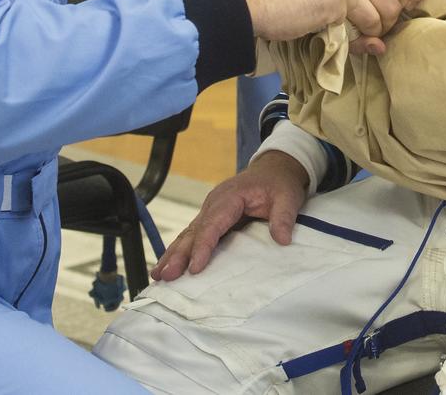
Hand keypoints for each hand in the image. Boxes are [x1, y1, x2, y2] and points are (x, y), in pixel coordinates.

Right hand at [151, 151, 308, 280]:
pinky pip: (192, 235)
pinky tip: (166, 266)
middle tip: (165, 276)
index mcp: (230, 197)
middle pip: (194, 231)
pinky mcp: (210, 218)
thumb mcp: (288, 196)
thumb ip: (284, 217)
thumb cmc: (279, 184)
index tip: (195, 268)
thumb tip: (283, 240)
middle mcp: (214, 203)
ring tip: (157, 276)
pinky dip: (178, 250)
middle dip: (179, 254)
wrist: (273, 169)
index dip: (203, 247)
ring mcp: (210, 210)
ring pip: (188, 234)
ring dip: (172, 255)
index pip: (213, 224)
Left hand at [308, 0, 425, 48]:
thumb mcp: (333, 13)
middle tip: (384, 23)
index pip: (370, 19)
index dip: (374, 32)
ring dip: (402, 6)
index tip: (372, 32)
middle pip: (389, 5)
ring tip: (394, 9)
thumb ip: (353, 38)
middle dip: (389, 22)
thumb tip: (380, 48)